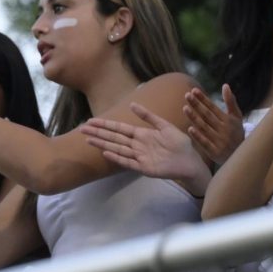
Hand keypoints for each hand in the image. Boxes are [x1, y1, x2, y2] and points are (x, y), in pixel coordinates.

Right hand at [81, 102, 210, 193]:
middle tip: (82, 129)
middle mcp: (137, 145)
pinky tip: (106, 152)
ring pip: (117, 149)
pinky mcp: (144, 167)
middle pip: (115, 138)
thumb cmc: (179, 143)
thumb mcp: (165, 126)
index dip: (106, 124)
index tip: (91, 121)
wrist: (190, 161)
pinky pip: (128, 162)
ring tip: (89, 140)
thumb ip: (149, 116)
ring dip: (103, 144)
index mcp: (142, 135)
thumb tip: (132, 104)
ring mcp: (139, 157)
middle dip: (99, 133)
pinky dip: (117, 157)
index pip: (120, 128)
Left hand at [183, 86, 243, 165]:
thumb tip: (225, 85)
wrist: (241, 155)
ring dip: (194, 118)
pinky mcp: (215, 152)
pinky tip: (190, 129)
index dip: (203, 99)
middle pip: (207, 115)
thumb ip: (231, 101)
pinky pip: (205, 143)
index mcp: (228, 120)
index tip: (194, 91)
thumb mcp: (237, 117)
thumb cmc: (236, 133)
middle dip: (197, 104)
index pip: (213, 107)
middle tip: (187, 95)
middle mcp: (224, 129)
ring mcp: (219, 140)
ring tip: (185, 108)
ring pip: (204, 127)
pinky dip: (198, 136)